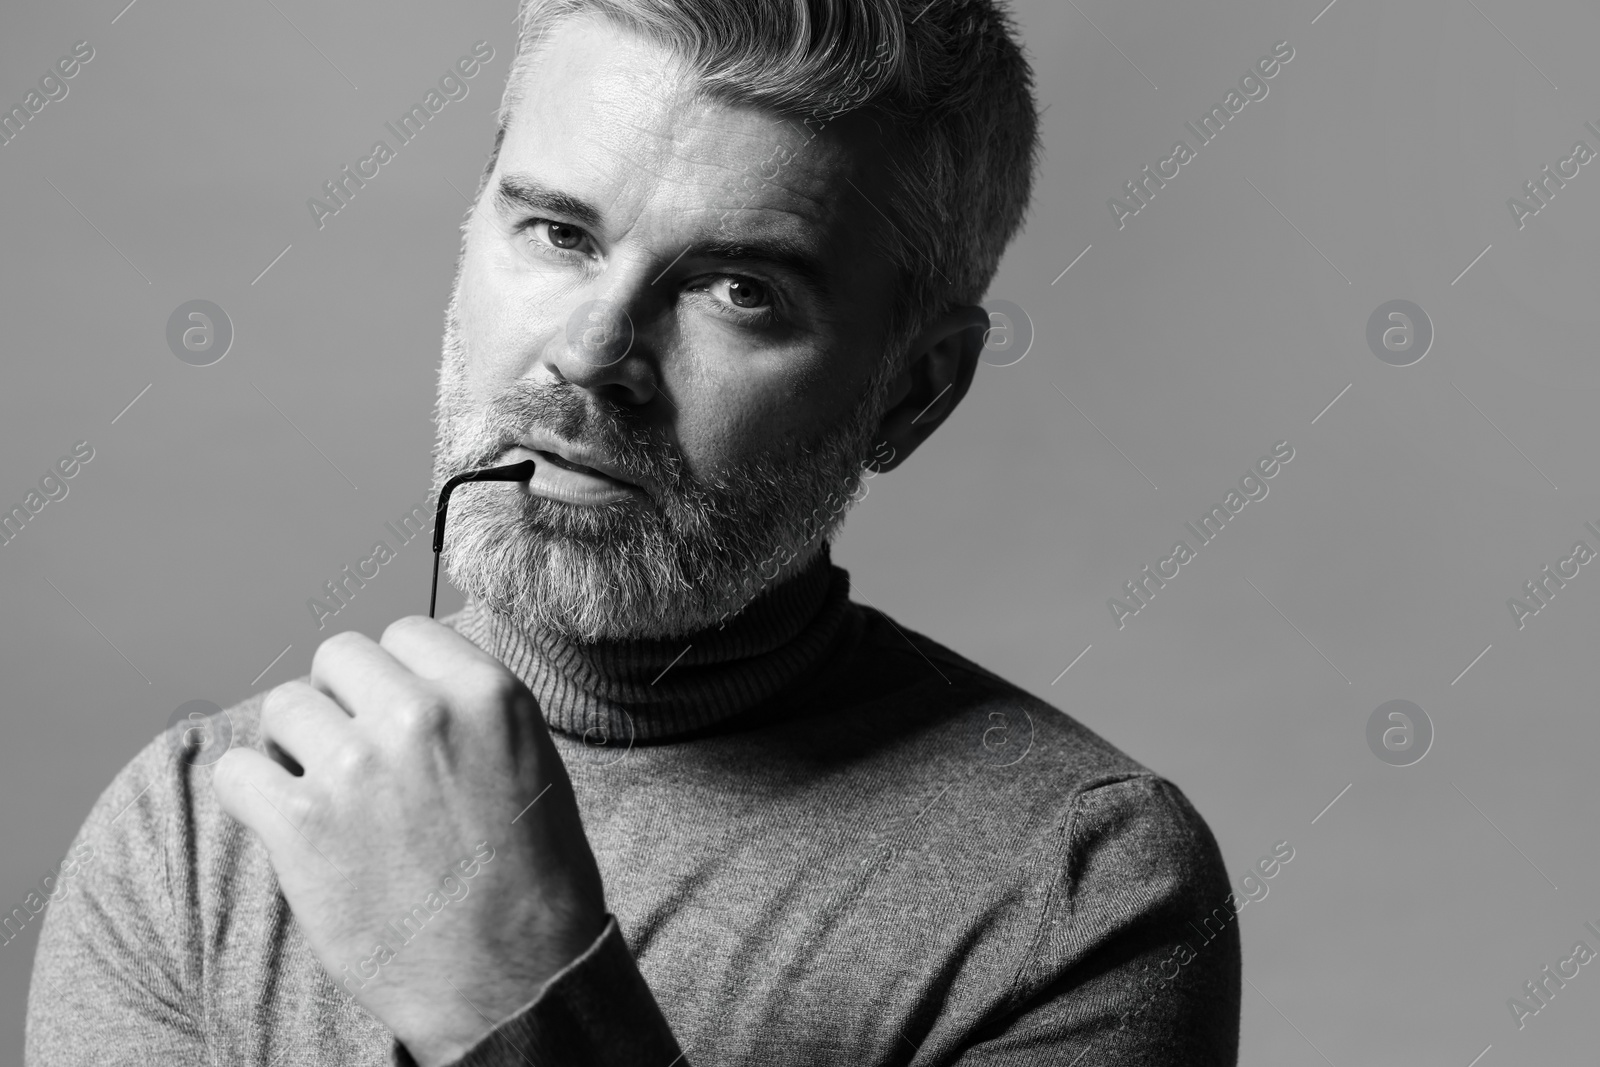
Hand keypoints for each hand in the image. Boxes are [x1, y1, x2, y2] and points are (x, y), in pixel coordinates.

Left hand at [213, 616, 607, 1065]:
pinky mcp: (301, 824)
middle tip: (356, 755)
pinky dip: (252, 793)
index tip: (393, 715)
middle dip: (342, 701)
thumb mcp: (529, 760)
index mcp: (486, 692)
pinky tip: (285, 822)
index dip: (394, 675)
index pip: (405, 631)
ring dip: (298, 746)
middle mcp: (420, 715)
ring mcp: (357, 766)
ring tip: (327, 795)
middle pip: (338, 657)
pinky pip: (239, 769)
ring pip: (286, 706)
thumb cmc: (530, 878)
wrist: (512, 979)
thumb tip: (407, 677)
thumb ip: (470, 708)